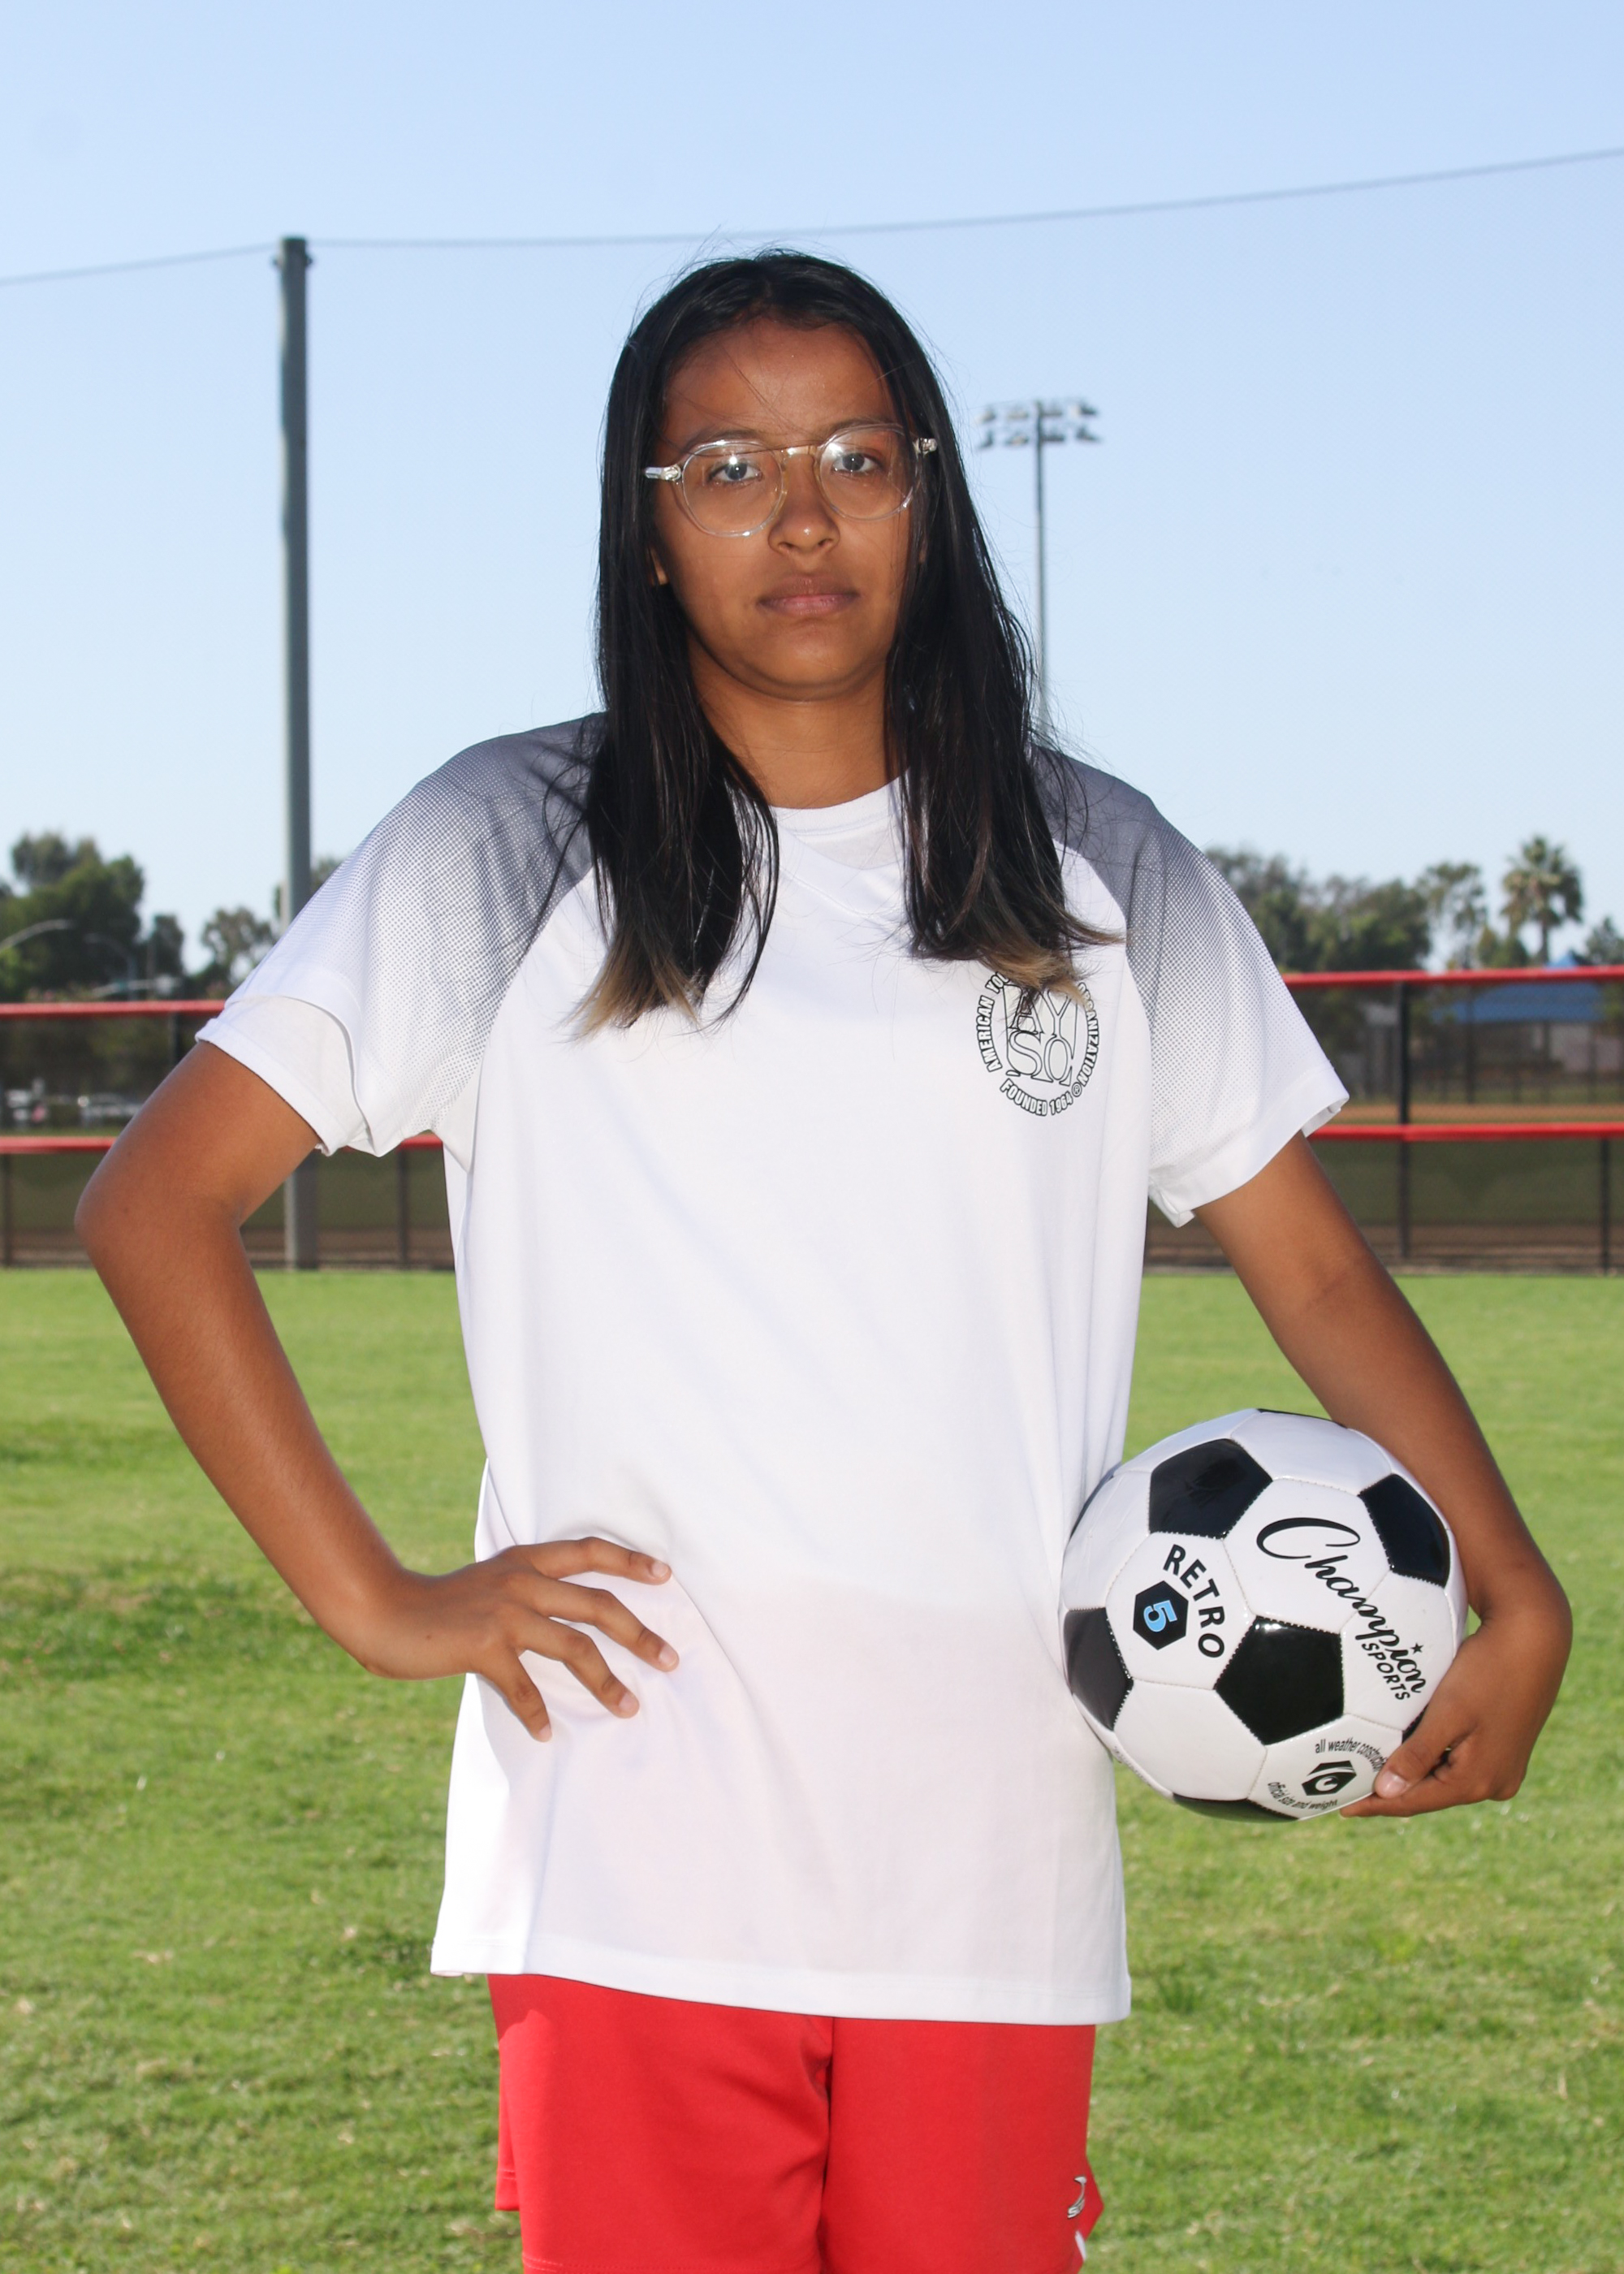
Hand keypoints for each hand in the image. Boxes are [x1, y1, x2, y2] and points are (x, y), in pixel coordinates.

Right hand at [360, 1538, 677, 1741]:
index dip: (629, 1561)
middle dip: (640, 1634)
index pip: (588, 1551)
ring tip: (630, 1708)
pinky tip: (547, 1734)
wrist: (384, 1610)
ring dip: (607, 1682)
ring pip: (574, 1647)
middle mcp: (521, 1581)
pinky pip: (522, 1687)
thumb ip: (527, 1590)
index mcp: (525, 1560)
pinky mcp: (483, 1646)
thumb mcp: (490, 1582)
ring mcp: (504, 1613)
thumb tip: (568, 1618)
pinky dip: (537, 1712)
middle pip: (598, 1605)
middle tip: (671, 1660)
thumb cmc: (440, 1604)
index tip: (665, 1575)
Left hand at [1340, 1581, 1569, 1817]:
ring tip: (1372, 1773)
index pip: (1416, 1801)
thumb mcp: (1448, 1713)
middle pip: (1431, 1793)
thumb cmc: (1489, 1671)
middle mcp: (1495, 1783)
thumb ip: (1416, 1755)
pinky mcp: (1505, 1749)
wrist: (1534, 1639)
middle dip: (1392, 1792)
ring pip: (1444, 1778)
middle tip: (1351, 1790)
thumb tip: (1385, 1792)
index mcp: (1479, 1781)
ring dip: (1412, 1774)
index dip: (1377, 1805)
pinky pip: (1459, 1763)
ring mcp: (1504, 1767)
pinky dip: (1432, 1758)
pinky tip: (1407, 1750)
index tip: (1342, 1808)